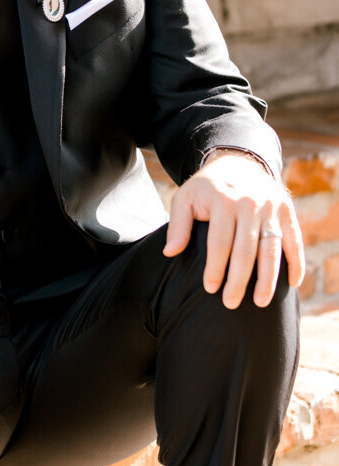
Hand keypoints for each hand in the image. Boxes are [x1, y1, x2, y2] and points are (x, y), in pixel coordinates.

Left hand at [163, 151, 304, 308]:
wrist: (238, 162)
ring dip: (268, 279)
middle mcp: (250, 204)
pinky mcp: (287, 211)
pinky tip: (292, 284)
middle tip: (231, 303)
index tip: (210, 289)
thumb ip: (178, 224)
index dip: (215, 268)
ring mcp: (271, 207)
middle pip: (246, 250)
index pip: (220, 242)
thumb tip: (170, 252)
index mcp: (223, 200)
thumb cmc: (207, 188)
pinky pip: (294, 240)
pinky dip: (296, 262)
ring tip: (261, 302)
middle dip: (239, 280)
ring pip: (271, 249)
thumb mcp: (185, 197)